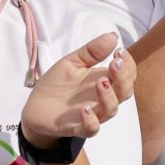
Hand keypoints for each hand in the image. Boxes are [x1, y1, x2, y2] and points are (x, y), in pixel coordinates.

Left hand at [21, 33, 131, 148]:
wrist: (35, 106)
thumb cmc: (57, 84)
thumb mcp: (72, 62)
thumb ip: (91, 51)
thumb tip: (113, 36)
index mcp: (105, 80)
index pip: (128, 74)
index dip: (128, 64)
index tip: (119, 51)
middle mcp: (103, 98)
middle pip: (125, 91)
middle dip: (124, 77)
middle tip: (114, 63)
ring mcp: (92, 113)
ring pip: (111, 110)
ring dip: (109, 96)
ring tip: (100, 83)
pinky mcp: (76, 127)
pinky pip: (91, 128)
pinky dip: (91, 120)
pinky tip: (84, 109)